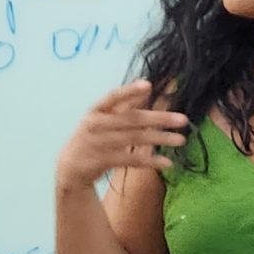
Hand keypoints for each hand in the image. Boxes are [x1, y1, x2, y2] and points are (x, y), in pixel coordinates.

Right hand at [56, 81, 188, 194]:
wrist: (70, 167)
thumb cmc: (92, 138)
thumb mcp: (102, 119)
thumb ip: (123, 106)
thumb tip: (147, 87)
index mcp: (96, 110)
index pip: (114, 97)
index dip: (130, 91)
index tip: (148, 85)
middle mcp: (96, 125)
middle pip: (132, 119)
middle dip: (159, 119)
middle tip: (183, 120)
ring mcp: (98, 143)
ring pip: (134, 139)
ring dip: (160, 139)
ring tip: (181, 140)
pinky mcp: (102, 161)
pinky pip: (131, 160)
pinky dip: (150, 161)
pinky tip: (167, 161)